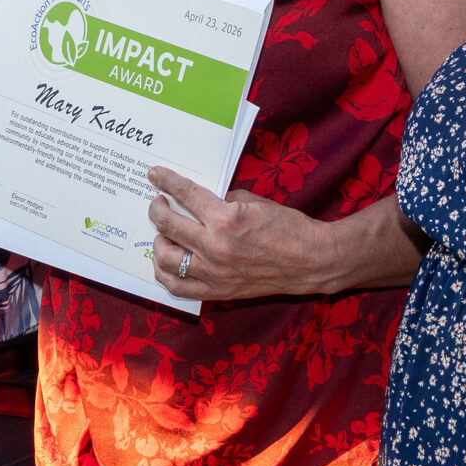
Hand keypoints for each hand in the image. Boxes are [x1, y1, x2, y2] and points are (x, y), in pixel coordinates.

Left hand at [146, 166, 334, 302]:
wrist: (310, 261)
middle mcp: (215, 246)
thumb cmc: (288, 227)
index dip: (166, 181)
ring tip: (163, 233)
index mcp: (226, 218)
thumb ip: (223, 200)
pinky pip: (178, 286)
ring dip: (158, 240)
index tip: (155, 175)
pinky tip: (165, 261)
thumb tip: (199, 201)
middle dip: (157, 208)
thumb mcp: (254, 202)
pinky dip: (165, 273)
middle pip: (167, 224)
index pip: (185, 194)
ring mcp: (214, 272)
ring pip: (165, 257)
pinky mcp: (218, 291)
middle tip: (158, 203)